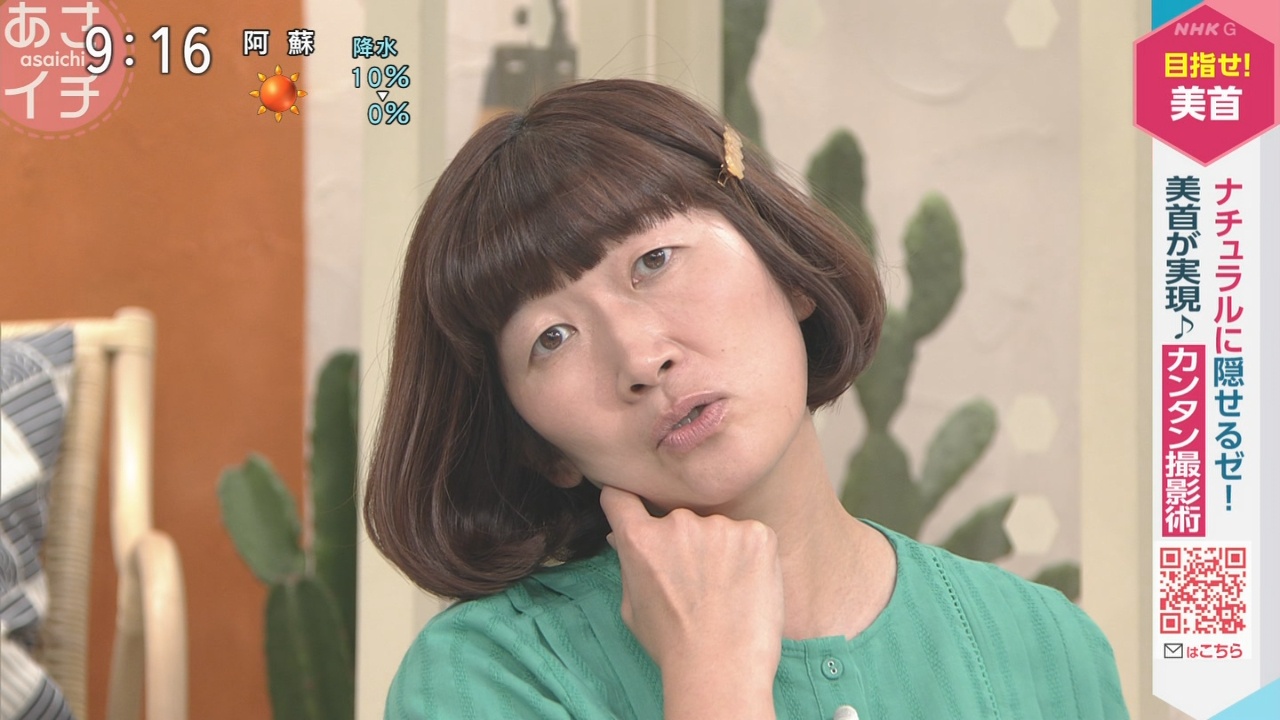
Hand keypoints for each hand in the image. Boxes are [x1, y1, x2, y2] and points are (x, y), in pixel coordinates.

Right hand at [599, 486, 782, 717]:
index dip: (625, 504)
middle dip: (682, 541)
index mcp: (640, 540)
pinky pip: (751, 535)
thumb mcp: (633, 607)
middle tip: (695, 581)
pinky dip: (750, 556)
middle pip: (676, 518)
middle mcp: (678, 523)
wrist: (722, 670)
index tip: (632, 510)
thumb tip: (621, 535)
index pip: (621, 498)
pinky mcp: (757, 535)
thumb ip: (629, 564)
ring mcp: (721, 526)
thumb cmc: (674, 645)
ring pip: (716, 528)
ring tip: (724, 590)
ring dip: (719, 548)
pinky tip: (747, 586)